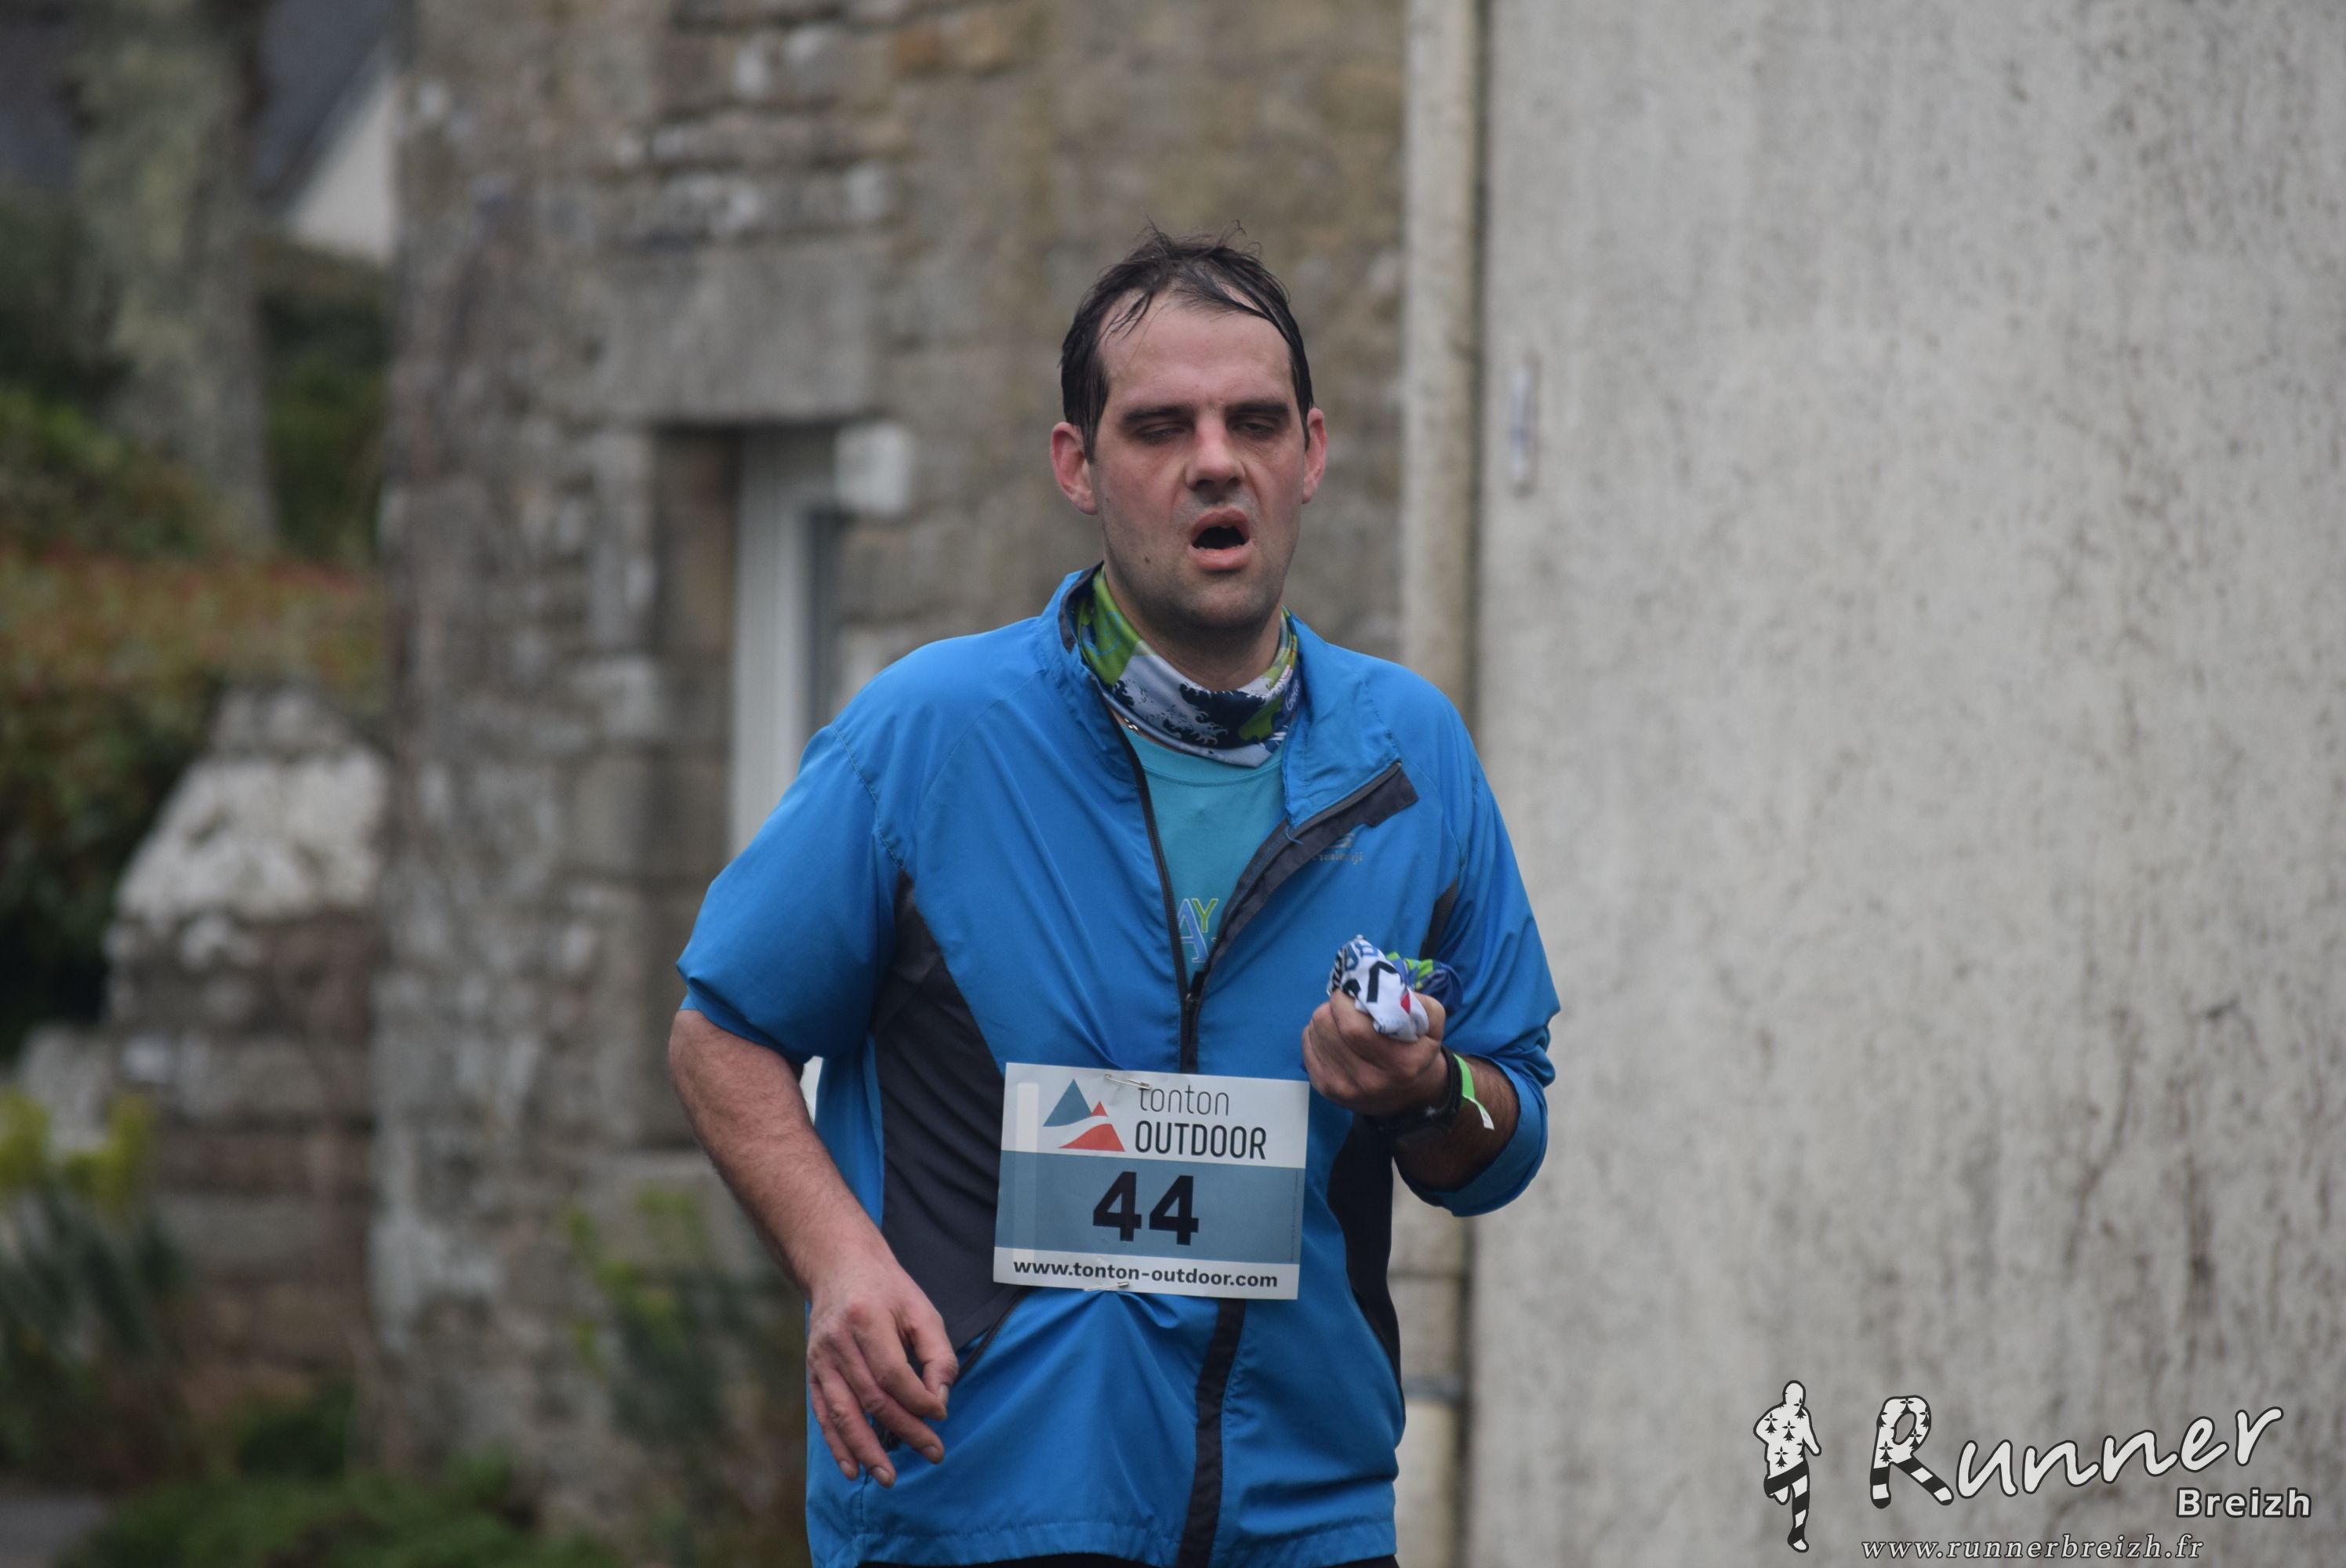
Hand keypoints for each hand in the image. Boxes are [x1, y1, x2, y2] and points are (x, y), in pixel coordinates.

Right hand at [803, 1242, 956, 1486]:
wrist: (839, 1267)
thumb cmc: (888, 1290)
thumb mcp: (921, 1310)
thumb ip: (937, 1354)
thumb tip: (939, 1401)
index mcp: (866, 1320)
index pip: (892, 1374)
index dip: (918, 1401)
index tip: (941, 1416)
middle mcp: (837, 1342)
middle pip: (871, 1398)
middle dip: (903, 1431)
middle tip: (932, 1453)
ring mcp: (820, 1360)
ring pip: (843, 1413)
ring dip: (866, 1449)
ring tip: (889, 1477)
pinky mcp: (812, 1373)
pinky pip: (823, 1415)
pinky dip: (837, 1444)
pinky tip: (853, 1469)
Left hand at [1300, 991, 1448, 1114]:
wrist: (1409, 1097)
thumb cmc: (1417, 1052)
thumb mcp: (1432, 1027)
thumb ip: (1418, 1003)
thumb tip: (1385, 986)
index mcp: (1399, 1064)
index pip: (1353, 1027)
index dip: (1345, 1002)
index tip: (1351, 991)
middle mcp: (1369, 1081)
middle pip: (1327, 1027)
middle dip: (1331, 1006)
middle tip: (1343, 1003)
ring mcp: (1343, 1088)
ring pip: (1314, 1034)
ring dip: (1323, 1018)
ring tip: (1339, 1020)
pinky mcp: (1325, 1089)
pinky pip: (1306, 1048)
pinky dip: (1315, 1034)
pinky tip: (1332, 1036)